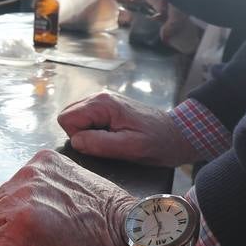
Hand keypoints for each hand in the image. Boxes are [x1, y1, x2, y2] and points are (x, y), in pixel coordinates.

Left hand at [0, 150, 167, 245]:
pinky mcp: (22, 227)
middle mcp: (30, 174)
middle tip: (56, 243)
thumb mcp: (80, 190)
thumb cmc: (118, 230)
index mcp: (43, 163)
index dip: (28, 219)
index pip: (11, 194)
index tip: (57, 228)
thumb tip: (28, 207)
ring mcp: (24, 199)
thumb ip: (50, 190)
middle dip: (18, 233)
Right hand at [56, 90, 198, 164]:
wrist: (179, 134)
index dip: (78, 137)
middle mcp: (99, 97)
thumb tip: (75, 141)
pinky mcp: (107, 109)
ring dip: (88, 134)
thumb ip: (100, 144)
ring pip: (76, 119)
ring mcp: (103, 102)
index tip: (99, 145)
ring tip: (112, 140)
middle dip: (81, 135)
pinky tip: (113, 137)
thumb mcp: (131, 148)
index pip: (67, 119)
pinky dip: (94, 132)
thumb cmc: (159, 142)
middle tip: (105, 144)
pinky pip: (87, 120)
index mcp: (102, 103)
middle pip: (68, 117)